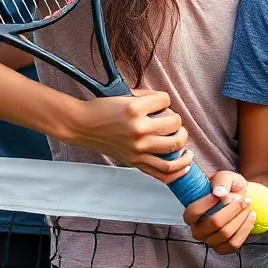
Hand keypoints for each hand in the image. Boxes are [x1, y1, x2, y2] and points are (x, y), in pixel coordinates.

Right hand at [67, 89, 193, 182]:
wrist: (82, 125)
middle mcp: (138, 129)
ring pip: (174, 148)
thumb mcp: (126, 96)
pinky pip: (162, 171)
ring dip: (183, 143)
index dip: (164, 100)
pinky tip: (185, 164)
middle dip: (177, 122)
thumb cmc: (103, 109)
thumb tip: (169, 106)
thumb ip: (149, 99)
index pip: (166, 100)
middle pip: (175, 124)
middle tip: (172, 123)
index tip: (159, 104)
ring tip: (183, 141)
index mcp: (135, 109)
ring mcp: (137, 148)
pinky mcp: (134, 162)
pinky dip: (178, 170)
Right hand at [183, 171, 255, 253]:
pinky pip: (234, 244)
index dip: (207, 203)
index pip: (192, 213)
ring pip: (225, 233)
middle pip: (214, 223)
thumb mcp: (225, 177)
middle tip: (243, 198)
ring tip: (248, 204)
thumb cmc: (228, 187)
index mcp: (191, 214)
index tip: (222, 194)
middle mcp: (198, 230)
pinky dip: (245, 229)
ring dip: (241, 217)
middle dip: (233, 209)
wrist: (241, 197)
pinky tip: (251, 216)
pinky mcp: (223, 248)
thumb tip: (219, 193)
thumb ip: (221, 181)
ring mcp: (210, 241)